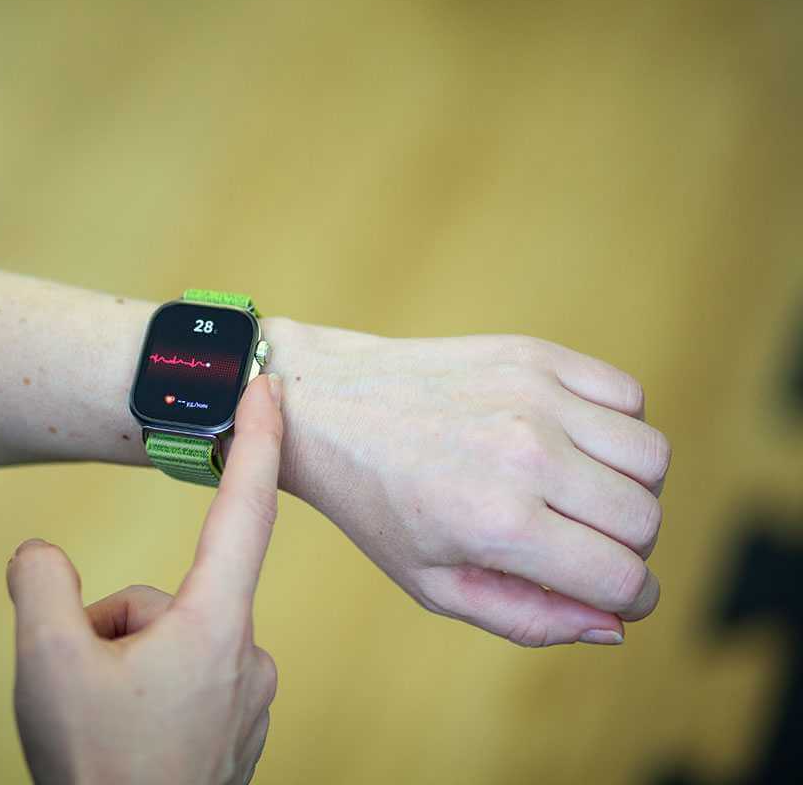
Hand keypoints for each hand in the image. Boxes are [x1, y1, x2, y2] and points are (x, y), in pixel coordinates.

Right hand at [9, 374, 283, 783]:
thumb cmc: (101, 772)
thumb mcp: (47, 660)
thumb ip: (40, 582)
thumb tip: (41, 556)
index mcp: (215, 626)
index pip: (244, 508)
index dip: (255, 439)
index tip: (269, 385)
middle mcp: (245, 656)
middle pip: (166, 594)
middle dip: (111, 622)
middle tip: (81, 684)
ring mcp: (244, 700)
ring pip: (166, 639)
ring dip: (121, 661)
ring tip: (98, 721)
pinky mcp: (232, 731)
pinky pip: (181, 680)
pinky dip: (143, 691)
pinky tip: (121, 738)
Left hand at [274, 324, 668, 646]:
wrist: (327, 407)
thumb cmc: (377, 504)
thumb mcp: (434, 584)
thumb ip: (528, 618)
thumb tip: (613, 625)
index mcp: (498, 522)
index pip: (622, 578)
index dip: (630, 600)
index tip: (614, 595)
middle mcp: (527, 454)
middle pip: (645, 519)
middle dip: (628, 549)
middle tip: (582, 545)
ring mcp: (535, 396)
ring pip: (652, 457)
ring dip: (631, 487)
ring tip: (579, 494)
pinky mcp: (536, 354)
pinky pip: (629, 395)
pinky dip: (619, 426)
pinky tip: (571, 442)